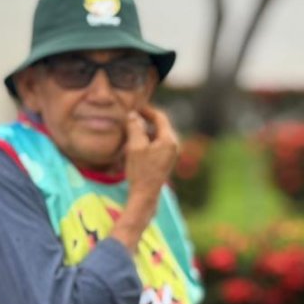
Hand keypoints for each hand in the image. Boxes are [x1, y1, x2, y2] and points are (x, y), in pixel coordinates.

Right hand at [109, 105, 179, 253]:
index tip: (135, 107)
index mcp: (169, 140)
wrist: (145, 196)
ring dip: (144, 131)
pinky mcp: (165, 162)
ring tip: (130, 130)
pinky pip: (156, 145)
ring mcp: (170, 154)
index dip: (147, 110)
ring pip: (157, 135)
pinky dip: (146, 141)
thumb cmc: (141, 172)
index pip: (160, 116)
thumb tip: (133, 114)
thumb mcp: (135, 146)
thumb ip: (135, 127)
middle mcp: (173, 146)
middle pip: (159, 125)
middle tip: (131, 117)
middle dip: (144, 120)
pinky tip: (134, 145)